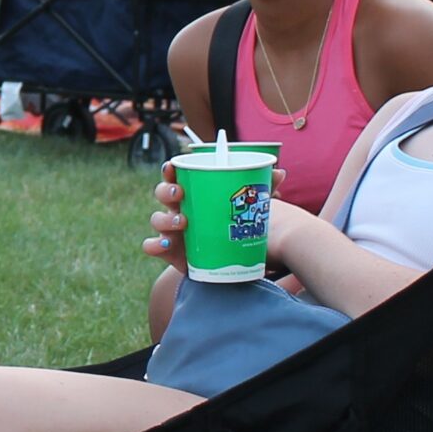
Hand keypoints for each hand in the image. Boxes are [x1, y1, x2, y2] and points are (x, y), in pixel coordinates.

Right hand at [145, 160, 287, 271]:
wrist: (231, 265)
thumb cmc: (235, 229)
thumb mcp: (249, 209)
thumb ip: (263, 191)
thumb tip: (280, 172)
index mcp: (193, 194)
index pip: (176, 176)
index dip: (170, 169)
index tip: (173, 167)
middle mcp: (178, 209)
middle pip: (163, 193)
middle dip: (166, 190)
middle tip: (180, 194)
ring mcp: (172, 230)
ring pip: (157, 218)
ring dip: (165, 218)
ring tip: (182, 222)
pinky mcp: (170, 251)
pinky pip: (152, 246)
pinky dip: (155, 244)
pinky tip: (165, 244)